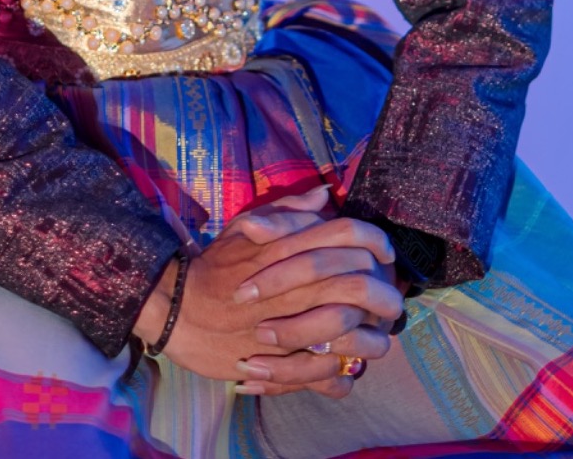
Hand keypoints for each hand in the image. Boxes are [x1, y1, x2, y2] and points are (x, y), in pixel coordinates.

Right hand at [133, 187, 403, 391]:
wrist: (180, 308)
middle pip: (366, 288)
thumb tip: (323, 195)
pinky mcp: (286, 366)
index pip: (354, 238)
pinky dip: (344, 377)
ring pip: (357, 338)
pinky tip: (347, 372)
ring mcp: (298, 329)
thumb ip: (289, 212)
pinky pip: (331, 376)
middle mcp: (303, 288)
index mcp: (297, 250)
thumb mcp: (247, 227)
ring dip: (374, 342)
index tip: (385, 255)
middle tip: (392, 303)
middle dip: (387, 297)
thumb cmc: (216, 266)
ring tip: (377, 341)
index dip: (377, 244)